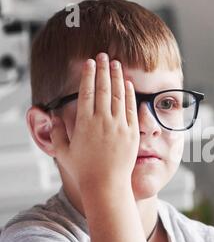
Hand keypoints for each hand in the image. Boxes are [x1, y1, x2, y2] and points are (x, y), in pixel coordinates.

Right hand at [50, 53, 138, 191]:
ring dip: (117, 77)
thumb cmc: (84, 171)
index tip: (90, 63)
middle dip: (103, 70)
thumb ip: (58, 132)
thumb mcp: (64, 152)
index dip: (89, 75)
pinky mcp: (131, 133)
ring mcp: (119, 127)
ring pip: (118, 95)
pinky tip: (128, 84)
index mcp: (85, 124)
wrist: (107, 185)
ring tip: (116, 64)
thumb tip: (54, 116)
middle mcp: (103, 122)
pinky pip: (130, 109)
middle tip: (103, 56)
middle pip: (103, 89)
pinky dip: (129, 94)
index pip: (87, 92)